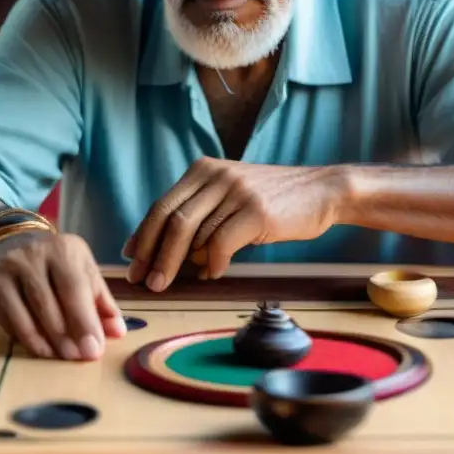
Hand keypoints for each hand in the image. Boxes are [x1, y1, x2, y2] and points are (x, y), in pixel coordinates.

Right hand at [0, 231, 126, 360]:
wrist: (12, 239)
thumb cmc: (57, 261)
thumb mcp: (83, 270)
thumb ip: (101, 301)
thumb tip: (118, 332)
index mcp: (64, 249)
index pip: (75, 288)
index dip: (85, 321)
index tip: (94, 350)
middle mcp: (34, 255)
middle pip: (49, 303)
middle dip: (66, 336)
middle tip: (78, 357)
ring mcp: (9, 269)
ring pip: (28, 314)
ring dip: (47, 342)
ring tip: (62, 357)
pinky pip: (9, 320)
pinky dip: (27, 339)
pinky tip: (41, 350)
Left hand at [122, 158, 345, 290]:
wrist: (322, 190)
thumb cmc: (274, 200)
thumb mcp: (231, 194)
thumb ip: (202, 214)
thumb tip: (169, 253)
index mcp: (204, 169)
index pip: (162, 204)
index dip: (143, 234)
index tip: (131, 259)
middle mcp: (216, 175)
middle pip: (171, 219)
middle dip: (152, 254)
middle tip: (144, 281)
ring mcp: (236, 192)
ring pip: (192, 233)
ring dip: (176, 264)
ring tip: (169, 283)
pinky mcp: (257, 211)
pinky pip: (221, 243)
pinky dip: (212, 264)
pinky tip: (213, 274)